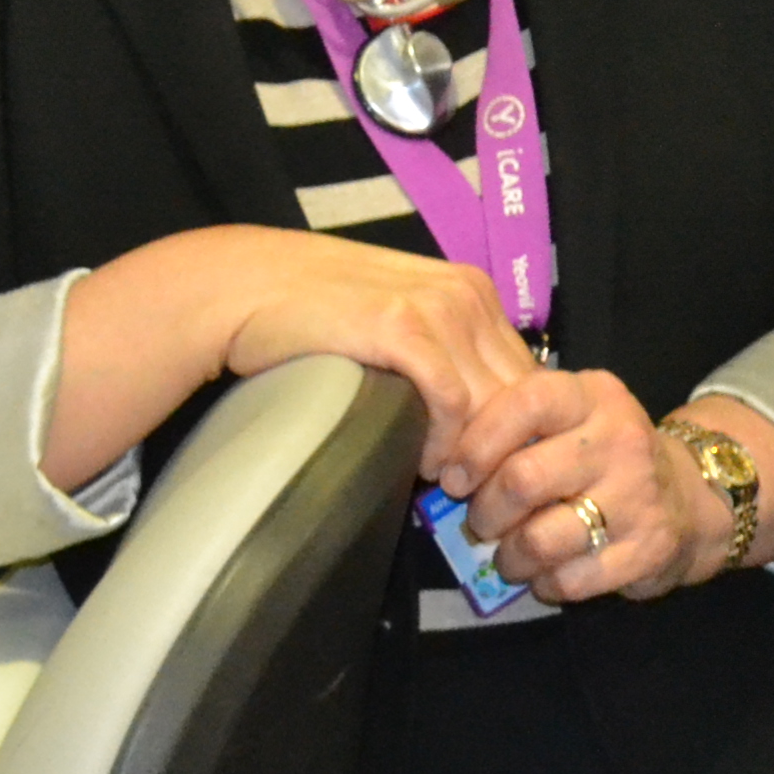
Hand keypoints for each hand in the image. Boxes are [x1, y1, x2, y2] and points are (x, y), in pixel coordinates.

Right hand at [90, 223, 534, 480]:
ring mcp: (439, 309)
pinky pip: (451, 398)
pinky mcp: (402, 328)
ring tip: (451, 484)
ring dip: (476, 450)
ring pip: (492, 399)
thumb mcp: (396, 320)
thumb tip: (465, 420)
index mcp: (472, 293)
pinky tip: (424, 463)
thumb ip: (437, 355)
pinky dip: (445, 438)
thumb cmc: (314, 310)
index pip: (525, 372)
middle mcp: (467, 296)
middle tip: (478, 489)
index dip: (515, 426)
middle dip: (503, 445)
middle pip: (519, 389)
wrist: (248, 284)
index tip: (494, 469)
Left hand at [449, 367, 707, 602]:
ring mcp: (639, 495)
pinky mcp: (647, 548)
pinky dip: (545, 584)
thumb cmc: (603, 457)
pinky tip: (550, 573)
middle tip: (483, 523)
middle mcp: (622, 439)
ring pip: (538, 539)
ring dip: (510, 557)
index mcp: (596, 397)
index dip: (477, 445)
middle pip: (522, 479)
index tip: (455, 478)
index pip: (526, 403)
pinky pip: (568, 580)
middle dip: (485, 512)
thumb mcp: (571, 419)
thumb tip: (441, 460)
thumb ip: (515, 426)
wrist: (689, 498)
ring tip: (513, 555)